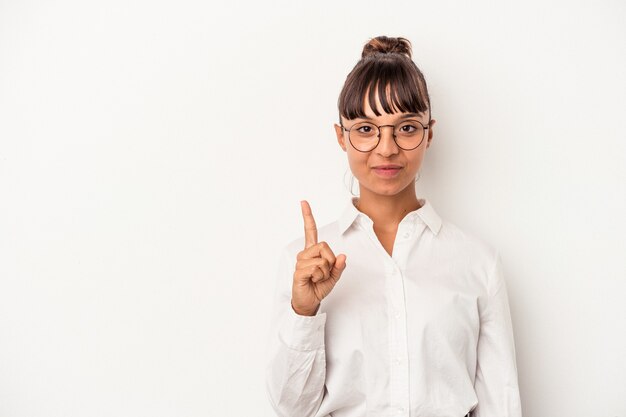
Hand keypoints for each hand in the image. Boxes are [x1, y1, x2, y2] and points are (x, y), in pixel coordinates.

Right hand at [291, 200, 346, 315]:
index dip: (307, 216)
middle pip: (324, 246)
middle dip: (330, 261)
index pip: (310, 231)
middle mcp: (304, 254)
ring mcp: (300, 262)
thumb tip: (343, 256)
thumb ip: (339, 266)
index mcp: (312, 252)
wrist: (309, 301)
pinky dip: (320, 277)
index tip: (303, 202)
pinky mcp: (299, 272)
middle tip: (324, 273)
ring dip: (325, 272)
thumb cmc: (319, 287)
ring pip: (322, 260)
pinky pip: (317, 269)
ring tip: (317, 278)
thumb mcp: (334, 276)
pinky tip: (313, 281)